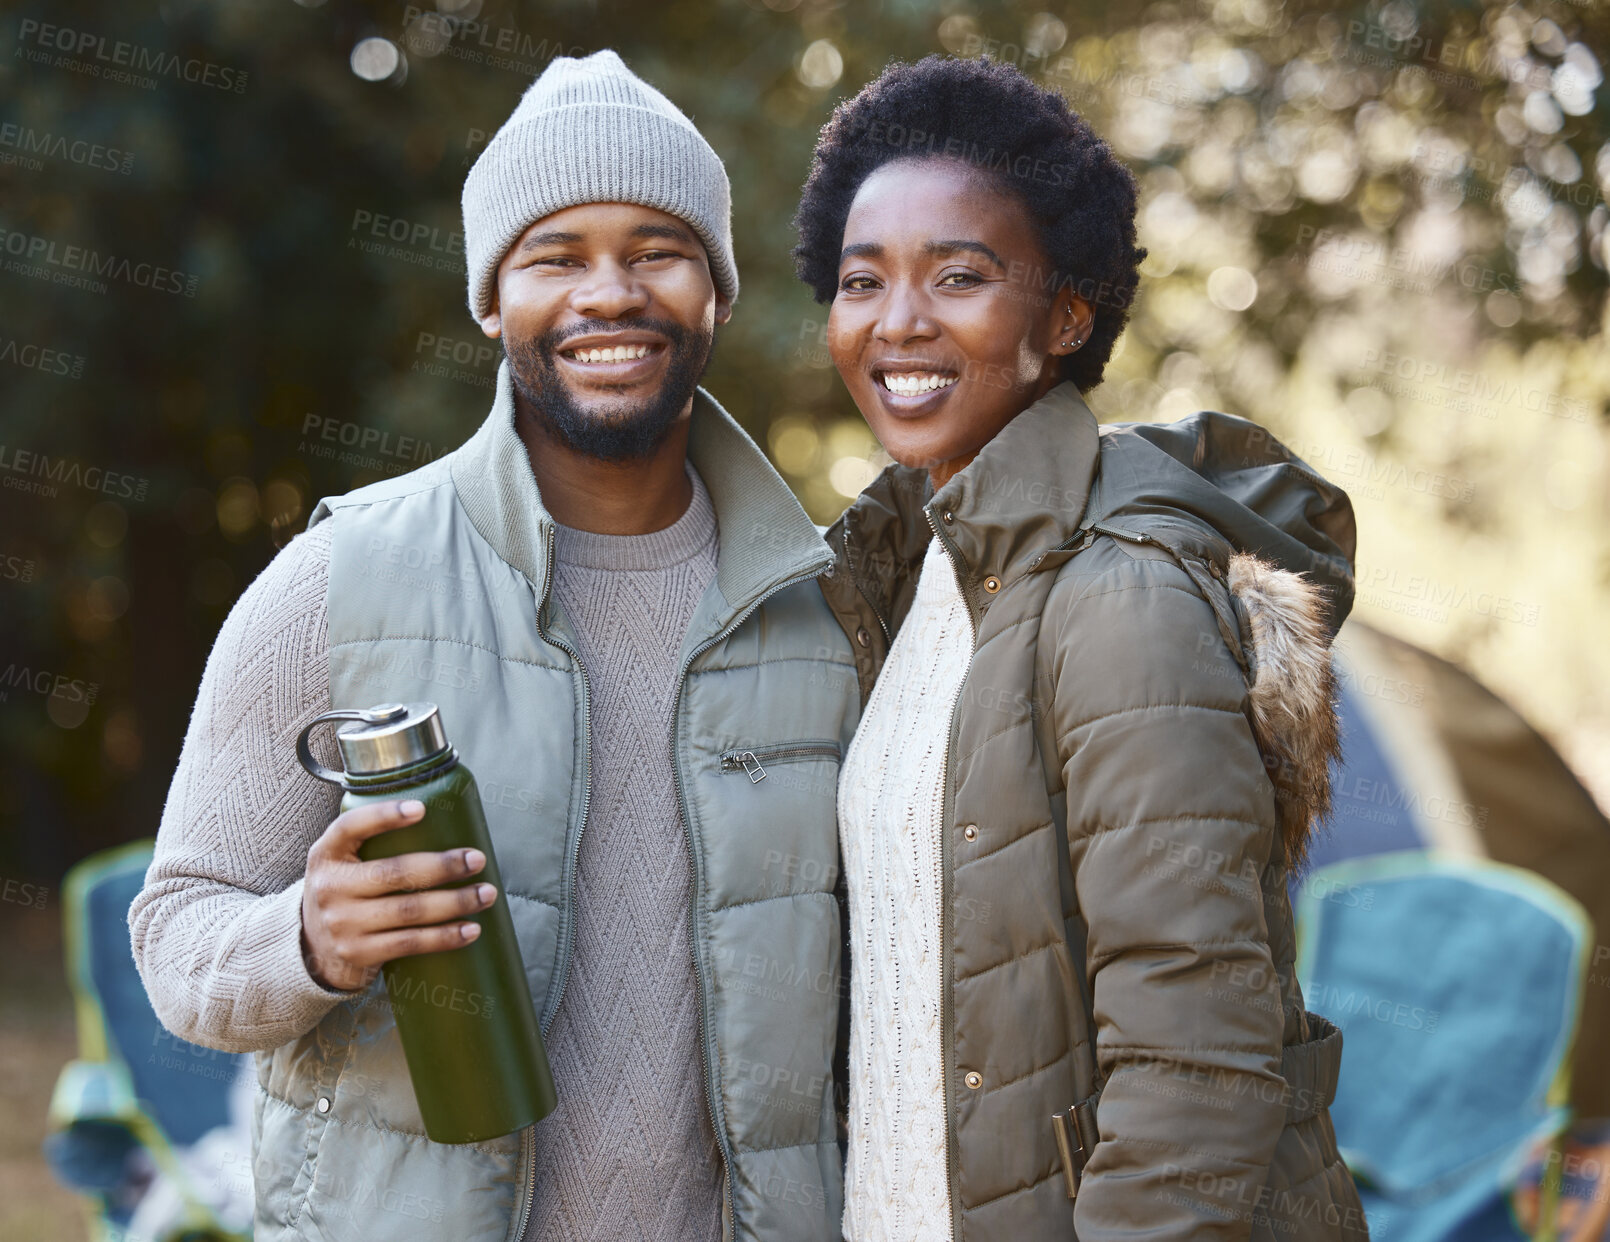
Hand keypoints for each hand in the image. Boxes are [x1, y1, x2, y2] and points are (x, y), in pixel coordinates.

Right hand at [299, 799, 494, 992]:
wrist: (312, 948)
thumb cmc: (347, 892)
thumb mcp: (344, 862)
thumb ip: (375, 841)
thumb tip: (448, 818)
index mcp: (327, 854)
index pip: (350, 827)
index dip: (384, 816)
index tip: (421, 809)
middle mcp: (330, 887)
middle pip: (393, 873)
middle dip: (442, 866)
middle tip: (477, 859)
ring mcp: (343, 923)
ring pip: (408, 911)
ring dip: (455, 902)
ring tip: (486, 894)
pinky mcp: (359, 953)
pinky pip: (410, 943)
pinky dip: (444, 937)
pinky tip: (471, 930)